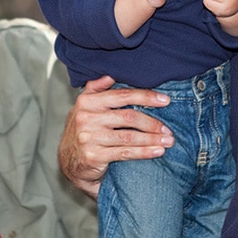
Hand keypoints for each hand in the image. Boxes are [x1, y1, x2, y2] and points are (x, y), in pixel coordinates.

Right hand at [58, 76, 172, 197]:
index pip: (122, 95)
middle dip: (152, 122)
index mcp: (87, 102)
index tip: (165, 100)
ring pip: (129, 137)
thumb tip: (109, 75)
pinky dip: (144, 152)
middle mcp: (86, 118)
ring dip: (152, 139)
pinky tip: (157, 151)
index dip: (146, 97)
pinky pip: (125, 153)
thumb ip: (95, 89)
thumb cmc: (82, 130)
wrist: (69, 162)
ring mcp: (89, 138)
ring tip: (168, 140)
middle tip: (168, 128)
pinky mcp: (94, 156)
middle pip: (128, 117)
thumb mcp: (83, 107)